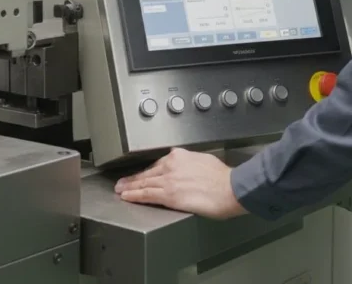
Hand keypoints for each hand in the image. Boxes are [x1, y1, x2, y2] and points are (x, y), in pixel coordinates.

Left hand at [114, 148, 246, 219]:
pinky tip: (127, 197)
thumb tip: (190, 170)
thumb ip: (192, 164)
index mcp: (180, 156)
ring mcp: (168, 180)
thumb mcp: (205, 161)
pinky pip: (145, 194)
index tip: (142, 174)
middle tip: (122, 182)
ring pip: (143, 183)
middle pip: (148, 172)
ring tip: (121, 190)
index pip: (158, 164)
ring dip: (130, 186)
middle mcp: (171, 165)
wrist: (230, 188)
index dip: (148, 171)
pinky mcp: (168, 194)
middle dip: (134, 178)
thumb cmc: (224, 178)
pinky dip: (134, 195)